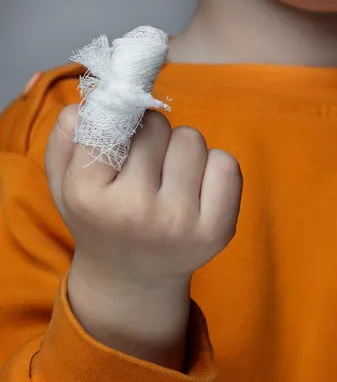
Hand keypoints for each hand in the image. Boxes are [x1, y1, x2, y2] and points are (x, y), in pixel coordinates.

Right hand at [44, 105, 241, 365]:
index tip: (119, 135)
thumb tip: (91, 102)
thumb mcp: (64, 183)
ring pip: (191, 138)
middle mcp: (134, 212)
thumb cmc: (100, 219)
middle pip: (155, 124)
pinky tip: (194, 190)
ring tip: (166, 179)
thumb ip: (65, 138)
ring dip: (179, 150)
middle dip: (149, 134)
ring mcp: (179, 223)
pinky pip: (226, 163)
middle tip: (142, 164)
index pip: (110, 118)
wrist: (133, 279)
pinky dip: (212, 167)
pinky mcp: (218, 231)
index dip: (117, 120)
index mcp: (87, 196)